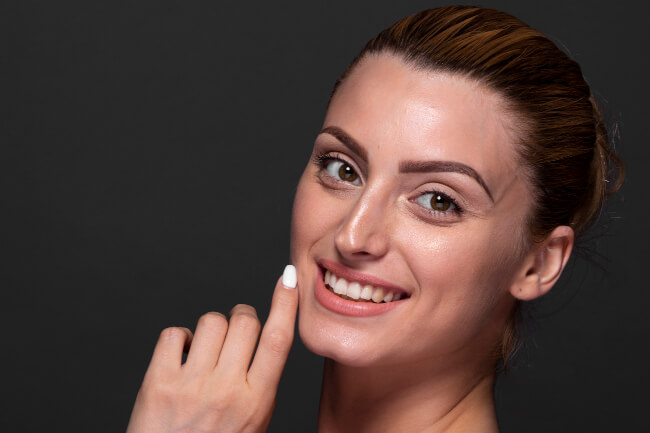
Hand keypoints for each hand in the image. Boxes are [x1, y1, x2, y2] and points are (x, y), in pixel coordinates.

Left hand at [126, 266, 298, 432]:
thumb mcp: (252, 425)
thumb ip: (259, 385)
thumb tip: (263, 340)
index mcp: (257, 402)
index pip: (278, 340)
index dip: (286, 303)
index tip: (289, 278)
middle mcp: (227, 390)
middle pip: (244, 321)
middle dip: (242, 317)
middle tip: (235, 331)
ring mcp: (191, 385)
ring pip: (211, 321)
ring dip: (210, 330)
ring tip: (203, 353)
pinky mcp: (159, 382)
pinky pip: (173, 333)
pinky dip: (178, 340)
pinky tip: (179, 358)